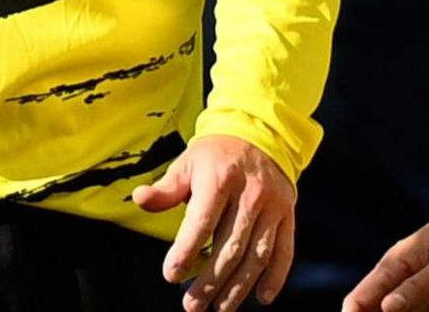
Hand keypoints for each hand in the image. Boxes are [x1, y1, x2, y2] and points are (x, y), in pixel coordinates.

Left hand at [132, 134, 295, 311]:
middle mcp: (250, 194)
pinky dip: (275, 278)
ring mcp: (272, 207)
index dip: (186, 250)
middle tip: (192, 305)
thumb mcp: (187, 164)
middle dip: (210, 281)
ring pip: (256, 255)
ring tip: (221, 309)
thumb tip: (140, 199)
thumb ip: (166, 189)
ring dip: (239, 287)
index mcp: (220, 179)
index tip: (171, 275)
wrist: (260, 135)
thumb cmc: (215, 155)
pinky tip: (261, 298)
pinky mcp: (288, 216)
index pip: (202, 221)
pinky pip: (284, 252)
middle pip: (230, 246)